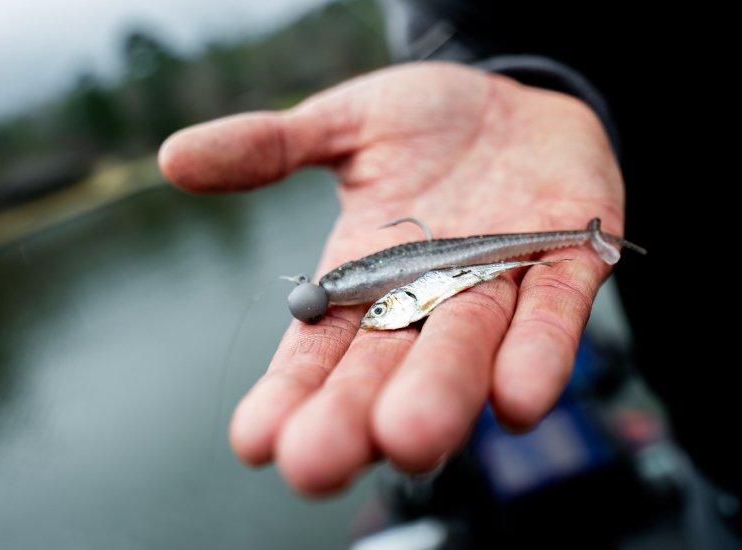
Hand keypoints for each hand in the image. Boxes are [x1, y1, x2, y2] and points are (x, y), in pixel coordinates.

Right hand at [159, 62, 623, 494]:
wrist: (519, 101)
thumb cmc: (427, 123)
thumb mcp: (343, 125)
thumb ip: (268, 147)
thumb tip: (172, 157)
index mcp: (364, 276)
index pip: (319, 351)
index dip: (289, 394)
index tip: (255, 439)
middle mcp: (426, 297)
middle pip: (387, 369)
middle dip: (354, 417)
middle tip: (318, 463)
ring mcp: (498, 284)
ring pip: (466, 351)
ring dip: (441, 395)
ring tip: (408, 439)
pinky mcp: (569, 262)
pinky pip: (555, 316)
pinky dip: (540, 354)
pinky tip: (519, 402)